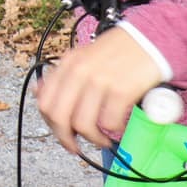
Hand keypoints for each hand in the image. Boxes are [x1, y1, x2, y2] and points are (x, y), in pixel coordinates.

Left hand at [35, 28, 162, 152]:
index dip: (49, 123)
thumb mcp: (82, 56)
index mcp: (68, 64)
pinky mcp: (121, 90)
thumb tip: (38, 93)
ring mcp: (99, 81)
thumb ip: (62, 75)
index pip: (44, 100)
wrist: (148, 39)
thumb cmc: (118, 51)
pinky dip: (113, 131)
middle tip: (76, 146)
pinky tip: (117, 127)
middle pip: (59, 116)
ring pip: (82, 124)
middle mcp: (79, 71)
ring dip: (92, 139)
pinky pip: (109, 122)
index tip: (60, 132)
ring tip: (101, 139)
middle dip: (66, 138)